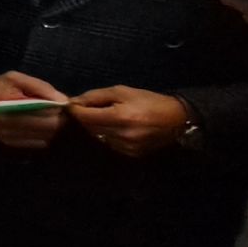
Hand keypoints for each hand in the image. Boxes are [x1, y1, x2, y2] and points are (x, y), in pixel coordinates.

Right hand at [0, 71, 68, 149]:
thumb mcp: (15, 78)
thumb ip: (40, 87)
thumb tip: (63, 101)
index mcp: (10, 107)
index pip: (47, 113)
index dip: (58, 108)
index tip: (59, 102)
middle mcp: (8, 127)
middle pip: (49, 128)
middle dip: (58, 119)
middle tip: (55, 110)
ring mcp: (9, 138)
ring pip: (46, 138)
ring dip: (51, 128)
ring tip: (45, 117)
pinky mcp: (10, 145)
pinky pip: (37, 144)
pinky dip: (42, 135)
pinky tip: (36, 125)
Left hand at [68, 86, 190, 156]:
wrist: (177, 119)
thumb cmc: (149, 101)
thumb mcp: (123, 92)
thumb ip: (95, 96)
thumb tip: (73, 101)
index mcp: (119, 117)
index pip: (84, 117)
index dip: (74, 110)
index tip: (70, 105)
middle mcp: (121, 135)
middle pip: (88, 128)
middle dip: (83, 118)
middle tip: (84, 110)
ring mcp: (125, 147)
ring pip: (96, 137)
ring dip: (94, 128)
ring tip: (103, 118)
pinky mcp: (130, 154)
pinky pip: (108, 144)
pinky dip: (106, 136)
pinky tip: (115, 128)